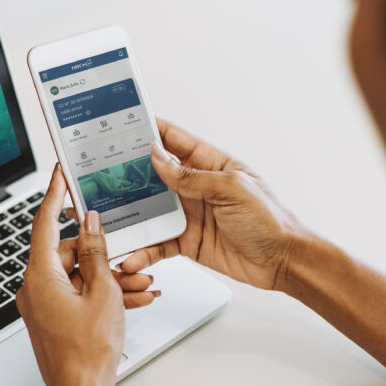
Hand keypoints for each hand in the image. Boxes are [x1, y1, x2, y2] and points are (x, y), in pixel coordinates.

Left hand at [17, 167, 142, 385]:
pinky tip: (135, 298)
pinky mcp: (55, 319)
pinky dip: (105, 295)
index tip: (61, 174)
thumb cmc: (88, 352)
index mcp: (40, 276)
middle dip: (105, 254)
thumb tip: (91, 224)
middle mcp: (36, 288)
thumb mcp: (103, 292)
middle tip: (133, 260)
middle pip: (70, 252)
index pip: (45, 222)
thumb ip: (97, 252)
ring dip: (111, 278)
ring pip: (80, 276)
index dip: (56, 195)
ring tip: (141, 285)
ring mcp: (44, 305)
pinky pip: (80, 296)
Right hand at [119, 119, 304, 290]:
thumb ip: (192, 176)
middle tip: (102, 173)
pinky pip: (158, 243)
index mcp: (210, 164)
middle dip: (129, 174)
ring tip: (110, 221)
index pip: (175, 140)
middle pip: (154, 175)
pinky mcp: (187, 242)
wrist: (283, 261)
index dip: (150, 131)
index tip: (123, 124)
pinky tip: (133, 256)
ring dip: (131, 217)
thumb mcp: (231, 189)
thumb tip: (159, 158)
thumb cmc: (270, 219)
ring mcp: (190, 214)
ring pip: (150, 211)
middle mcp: (196, 187)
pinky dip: (144, 250)